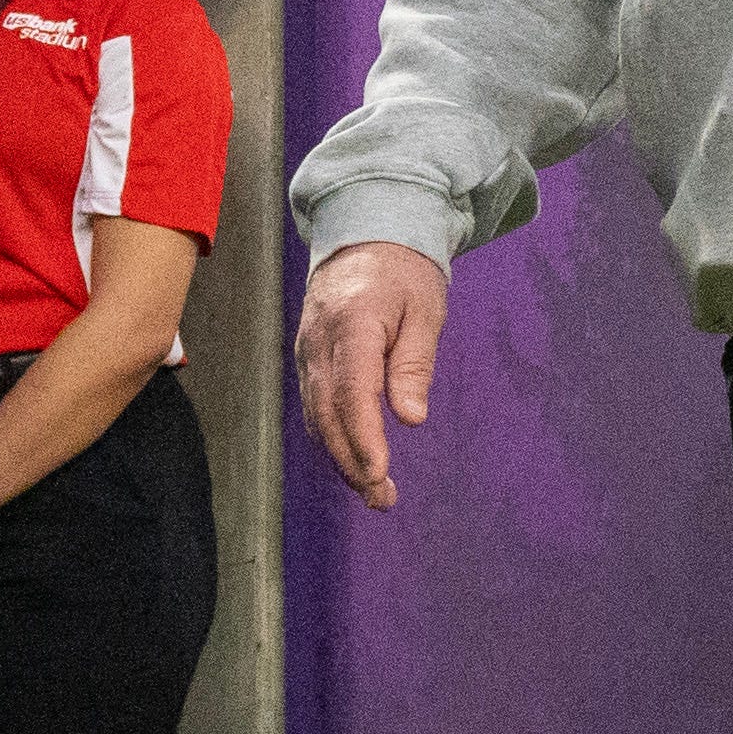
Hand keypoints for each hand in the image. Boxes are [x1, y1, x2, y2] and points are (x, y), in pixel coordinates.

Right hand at [297, 239, 448, 509]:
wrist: (363, 235)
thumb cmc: (403, 272)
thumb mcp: (425, 309)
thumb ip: (414, 363)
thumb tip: (410, 418)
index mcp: (352, 323)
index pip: (352, 391)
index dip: (363, 437)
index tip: (379, 472)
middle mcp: (319, 342)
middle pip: (328, 413)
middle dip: (352, 461)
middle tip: (382, 498)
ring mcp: (307, 352)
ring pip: (316, 415)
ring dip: (341, 458)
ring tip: (374, 493)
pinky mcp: (307, 360)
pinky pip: (314, 406)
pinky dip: (331, 438)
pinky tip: (354, 462)